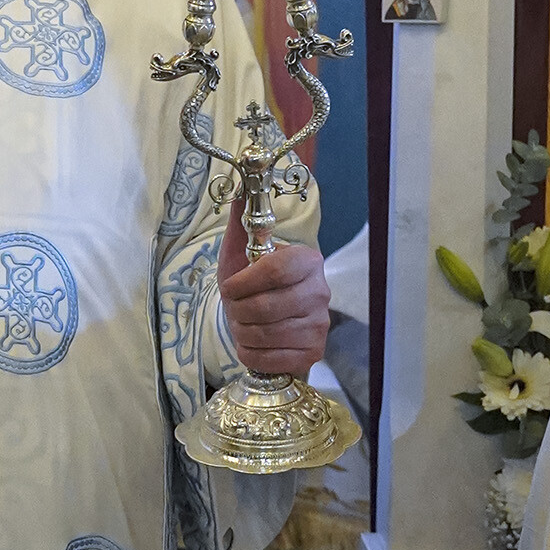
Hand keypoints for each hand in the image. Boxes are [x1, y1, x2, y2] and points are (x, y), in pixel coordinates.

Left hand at [218, 196, 328, 376]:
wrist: (265, 320)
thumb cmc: (250, 285)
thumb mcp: (241, 253)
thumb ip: (242, 223)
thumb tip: (240, 190)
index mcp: (307, 260)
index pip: (276, 271)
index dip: (244, 284)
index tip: (228, 288)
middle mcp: (320, 291)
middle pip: (267, 307)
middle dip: (238, 311)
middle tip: (234, 309)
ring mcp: (320, 324)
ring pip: (266, 334)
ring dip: (242, 333)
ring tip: (242, 325)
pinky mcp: (314, 352)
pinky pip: (271, 358)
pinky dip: (251, 354)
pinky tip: (252, 344)